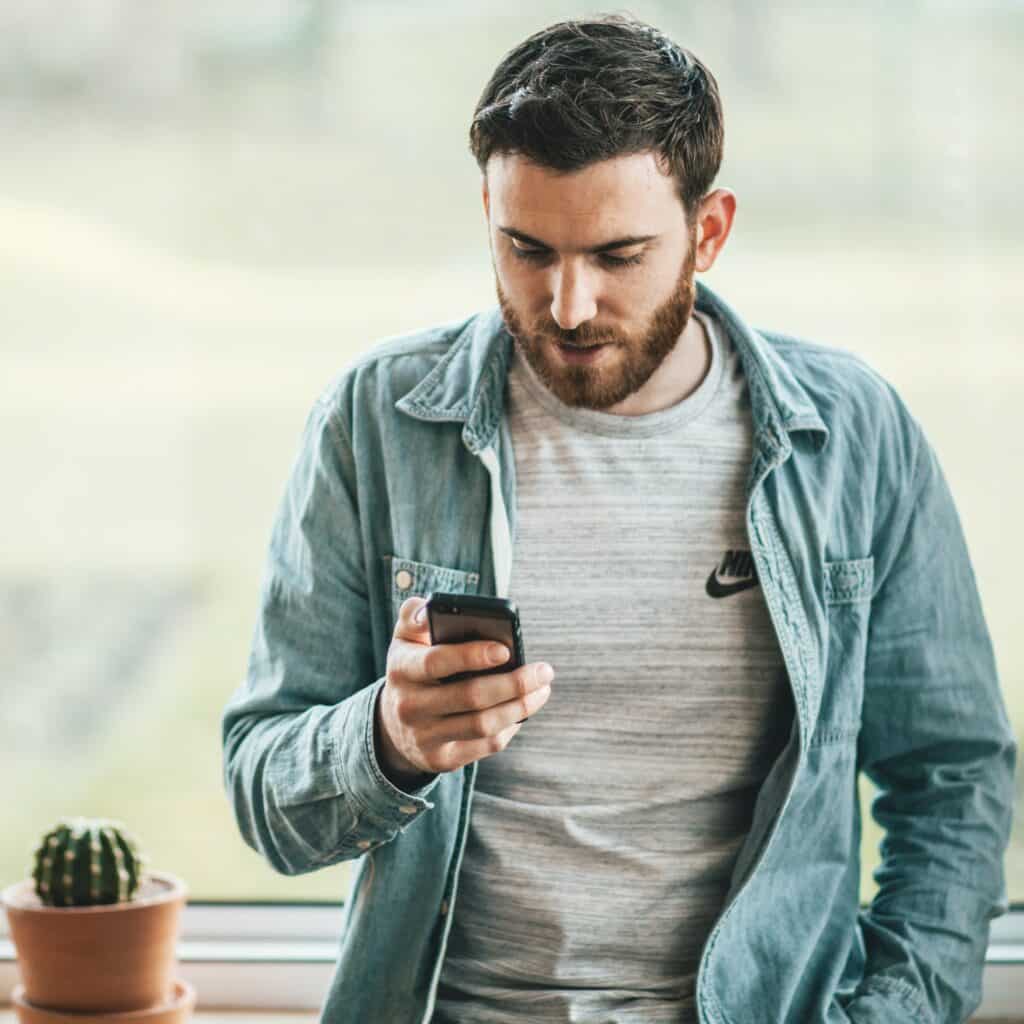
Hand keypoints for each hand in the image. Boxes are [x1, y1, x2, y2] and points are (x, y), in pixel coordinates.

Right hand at [375, 595, 553, 785]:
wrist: (393, 723)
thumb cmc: (413, 667)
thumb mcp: (405, 638)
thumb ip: (416, 615)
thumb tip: (432, 609)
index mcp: (402, 669)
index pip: (436, 661)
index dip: (472, 655)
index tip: (506, 649)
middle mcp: (409, 706)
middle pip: (470, 697)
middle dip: (514, 683)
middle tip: (544, 671)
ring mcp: (424, 737)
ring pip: (483, 725)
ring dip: (520, 707)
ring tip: (542, 690)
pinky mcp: (440, 759)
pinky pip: (484, 745)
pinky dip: (509, 727)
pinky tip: (522, 711)